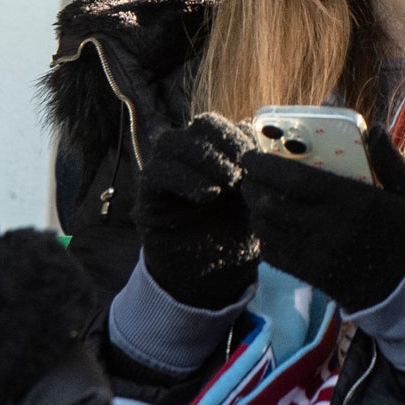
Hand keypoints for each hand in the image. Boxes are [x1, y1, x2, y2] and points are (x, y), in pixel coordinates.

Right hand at [136, 115, 260, 309]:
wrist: (210, 279)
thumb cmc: (235, 238)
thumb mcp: (253, 202)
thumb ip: (253, 169)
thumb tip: (252, 129)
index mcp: (214, 154)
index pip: (218, 125)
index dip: (236, 135)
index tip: (255, 158)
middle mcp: (187, 158)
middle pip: (197, 126)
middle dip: (222, 142)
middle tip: (240, 170)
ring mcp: (164, 172)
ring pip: (172, 142)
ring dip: (203, 157)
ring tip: (227, 183)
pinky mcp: (148, 195)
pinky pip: (156, 172)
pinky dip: (184, 178)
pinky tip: (208, 195)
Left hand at [236, 125, 404, 314]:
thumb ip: (389, 160)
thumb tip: (372, 129)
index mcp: (354, 202)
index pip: (295, 180)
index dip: (265, 166)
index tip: (250, 155)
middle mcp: (330, 228)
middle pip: (272, 205)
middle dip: (252, 187)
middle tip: (248, 175)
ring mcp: (319, 256)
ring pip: (268, 231)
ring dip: (255, 212)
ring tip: (255, 198)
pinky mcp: (314, 278)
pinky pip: (276, 257)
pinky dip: (265, 240)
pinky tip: (269, 229)